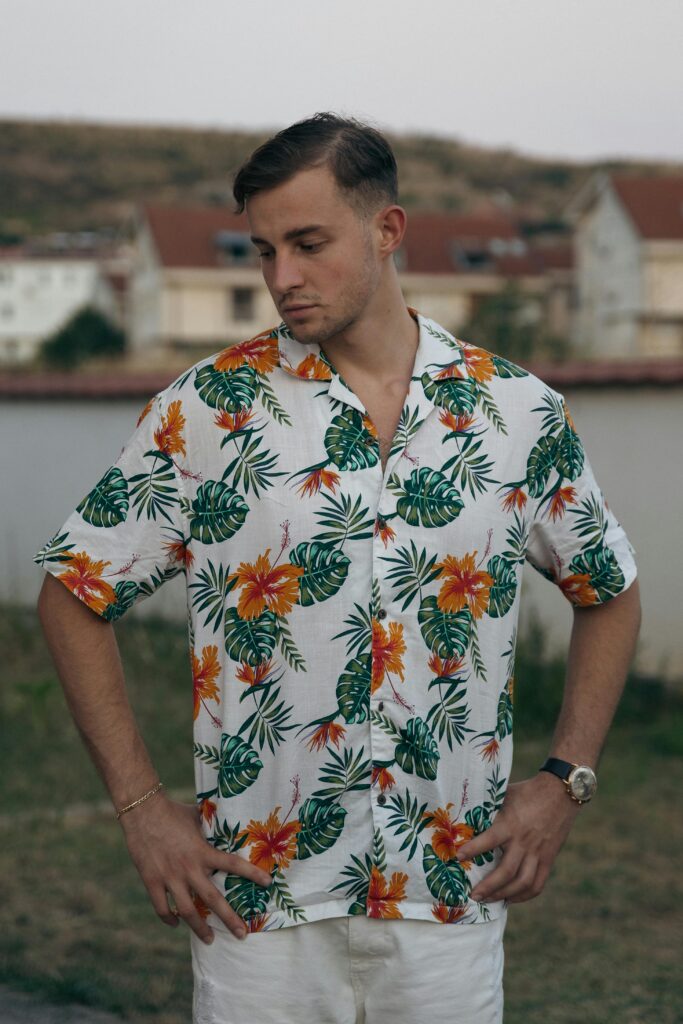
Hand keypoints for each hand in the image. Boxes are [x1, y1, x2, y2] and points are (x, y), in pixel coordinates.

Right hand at [118, 793, 271, 941]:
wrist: (142, 811)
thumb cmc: (172, 811)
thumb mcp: (197, 816)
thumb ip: (211, 826)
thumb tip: (227, 820)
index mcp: (203, 851)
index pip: (233, 864)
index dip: (252, 874)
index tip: (268, 883)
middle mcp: (189, 868)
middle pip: (213, 900)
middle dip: (229, 919)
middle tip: (241, 935)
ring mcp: (169, 877)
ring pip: (187, 911)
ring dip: (199, 928)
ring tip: (209, 939)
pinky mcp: (152, 881)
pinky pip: (162, 908)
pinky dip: (169, 919)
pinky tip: (175, 923)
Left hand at [455, 773, 581, 903]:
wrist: (560, 793)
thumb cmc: (527, 792)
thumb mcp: (505, 796)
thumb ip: (490, 810)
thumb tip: (467, 816)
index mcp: (510, 824)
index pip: (488, 841)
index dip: (472, 850)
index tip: (457, 858)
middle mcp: (523, 841)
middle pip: (505, 872)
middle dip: (488, 887)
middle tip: (474, 895)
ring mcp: (538, 852)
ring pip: (522, 882)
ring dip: (504, 895)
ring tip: (489, 901)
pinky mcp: (548, 858)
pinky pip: (538, 884)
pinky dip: (524, 895)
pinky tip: (512, 899)